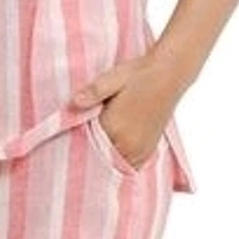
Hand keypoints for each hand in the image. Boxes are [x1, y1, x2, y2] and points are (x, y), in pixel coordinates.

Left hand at [71, 53, 176, 170]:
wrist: (170, 73)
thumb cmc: (140, 74)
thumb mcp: (113, 78)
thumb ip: (93, 92)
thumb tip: (74, 101)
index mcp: (117, 129)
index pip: (88, 146)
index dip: (77, 141)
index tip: (69, 137)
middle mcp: (130, 145)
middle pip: (101, 158)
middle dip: (91, 151)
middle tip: (83, 142)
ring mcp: (141, 150)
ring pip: (115, 163)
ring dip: (107, 156)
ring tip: (100, 144)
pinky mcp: (150, 149)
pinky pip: (130, 165)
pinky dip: (120, 159)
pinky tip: (115, 148)